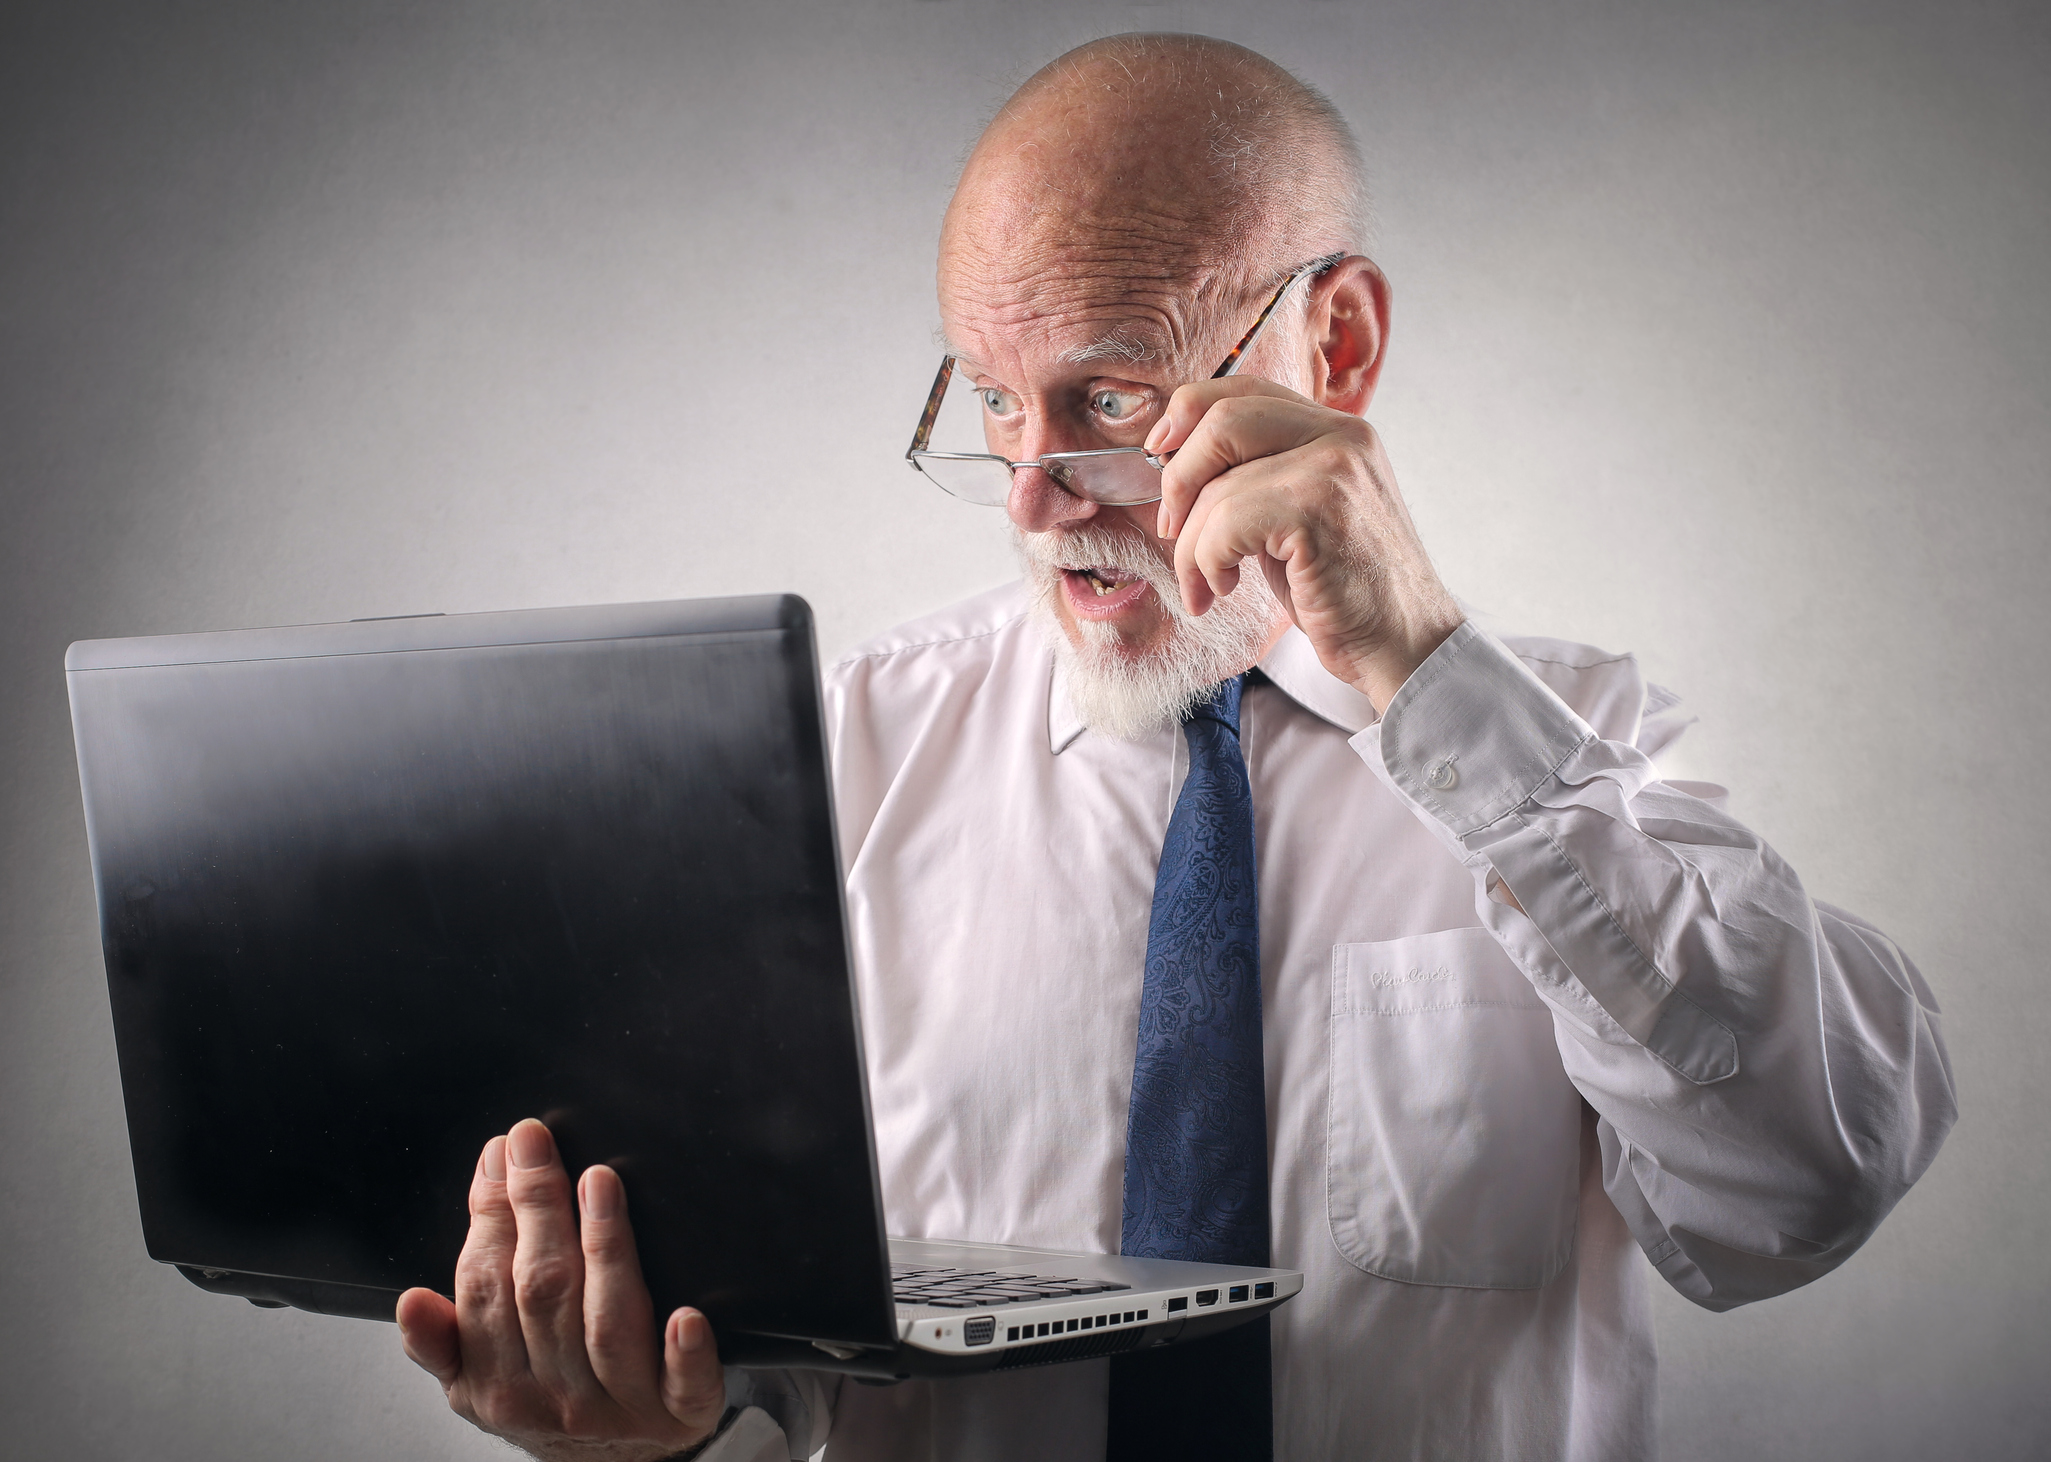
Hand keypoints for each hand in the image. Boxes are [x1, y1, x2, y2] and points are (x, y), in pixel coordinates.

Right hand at [397, 1119, 728, 1461]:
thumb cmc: (549, 1404)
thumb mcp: (481, 1384)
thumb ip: (443, 1342)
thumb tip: (409, 1300)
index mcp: (497, 1386)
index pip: (485, 1287)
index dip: (490, 1216)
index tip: (500, 1153)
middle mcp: (557, 1397)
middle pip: (544, 1292)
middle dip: (537, 1208)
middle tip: (536, 1141)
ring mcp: (623, 1407)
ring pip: (609, 1324)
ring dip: (606, 1249)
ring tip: (599, 1182)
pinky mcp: (683, 1413)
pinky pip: (686, 1386)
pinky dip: (686, 1353)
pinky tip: (687, 1316)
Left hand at [1147, 376, 1463, 711]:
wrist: (1404, 644)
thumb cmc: (1345, 589)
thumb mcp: (1302, 514)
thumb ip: (1260, 475)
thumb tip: (1177, 462)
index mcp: (1338, 428)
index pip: (1245, 389)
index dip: (1187, 414)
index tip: (1159, 455)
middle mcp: (1341, 435)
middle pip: (1221, 421)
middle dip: (1178, 480)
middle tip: (1173, 531)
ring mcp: (1333, 469)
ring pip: (1217, 487)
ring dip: (1190, 547)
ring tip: (1205, 584)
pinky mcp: (1319, 511)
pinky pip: (1225, 524)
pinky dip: (1206, 563)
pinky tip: (1223, 588)